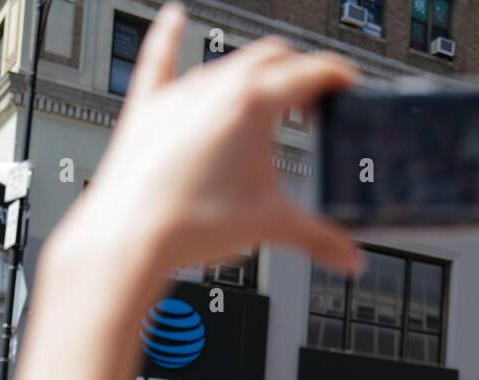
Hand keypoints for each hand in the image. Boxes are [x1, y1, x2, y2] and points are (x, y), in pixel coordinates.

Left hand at [49, 3, 358, 286]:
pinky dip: (170, 38)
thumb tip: (348, 256)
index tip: (350, 85)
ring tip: (268, 96)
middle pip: (272, 57)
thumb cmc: (188, 223)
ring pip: (226, 64)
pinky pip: (160, 61)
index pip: (312, 72)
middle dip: (300, 73)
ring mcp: (180, 95)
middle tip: (315, 101)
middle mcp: (216, 87)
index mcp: (253, 103)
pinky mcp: (148, 110)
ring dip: (253, 75)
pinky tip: (173, 19)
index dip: (340, 78)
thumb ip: (318, 237)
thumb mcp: (268, 224)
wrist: (128, 237)